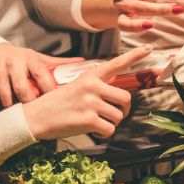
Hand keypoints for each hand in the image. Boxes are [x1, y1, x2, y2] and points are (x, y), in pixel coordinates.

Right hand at [0, 44, 81, 106]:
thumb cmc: (17, 59)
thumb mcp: (36, 58)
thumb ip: (57, 64)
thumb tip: (82, 62)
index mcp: (29, 58)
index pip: (42, 76)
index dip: (48, 91)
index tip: (54, 102)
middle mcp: (13, 62)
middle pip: (23, 91)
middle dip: (28, 103)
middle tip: (33, 109)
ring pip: (7, 97)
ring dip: (12, 104)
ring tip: (17, 103)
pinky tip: (2, 97)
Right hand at [24, 46, 152, 138]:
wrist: (35, 117)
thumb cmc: (56, 104)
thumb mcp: (75, 87)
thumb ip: (96, 88)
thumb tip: (117, 96)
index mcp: (89, 76)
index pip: (116, 64)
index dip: (134, 56)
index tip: (149, 49)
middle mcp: (92, 86)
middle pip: (126, 98)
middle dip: (124, 110)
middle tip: (115, 114)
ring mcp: (91, 102)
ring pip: (118, 116)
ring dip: (111, 123)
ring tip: (96, 122)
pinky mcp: (88, 119)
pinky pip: (109, 130)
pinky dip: (104, 134)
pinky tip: (92, 131)